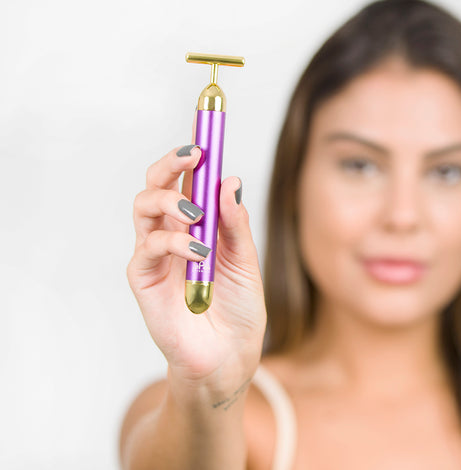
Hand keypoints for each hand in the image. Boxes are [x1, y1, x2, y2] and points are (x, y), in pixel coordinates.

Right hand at [126, 115, 266, 394]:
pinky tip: (198, 251)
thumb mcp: (245, 260)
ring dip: (171, 199)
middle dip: (171, 163)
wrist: (227, 355)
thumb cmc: (238, 308)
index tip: (204, 130)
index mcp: (197, 226)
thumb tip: (229, 180)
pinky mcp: (143, 277)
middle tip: (194, 155)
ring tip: (196, 213)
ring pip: (144, 205)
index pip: (187, 182)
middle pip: (157, 184)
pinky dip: (175, 241)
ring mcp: (155, 254)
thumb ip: (235, 223)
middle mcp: (172, 233)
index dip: (192, 155)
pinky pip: (149, 244)